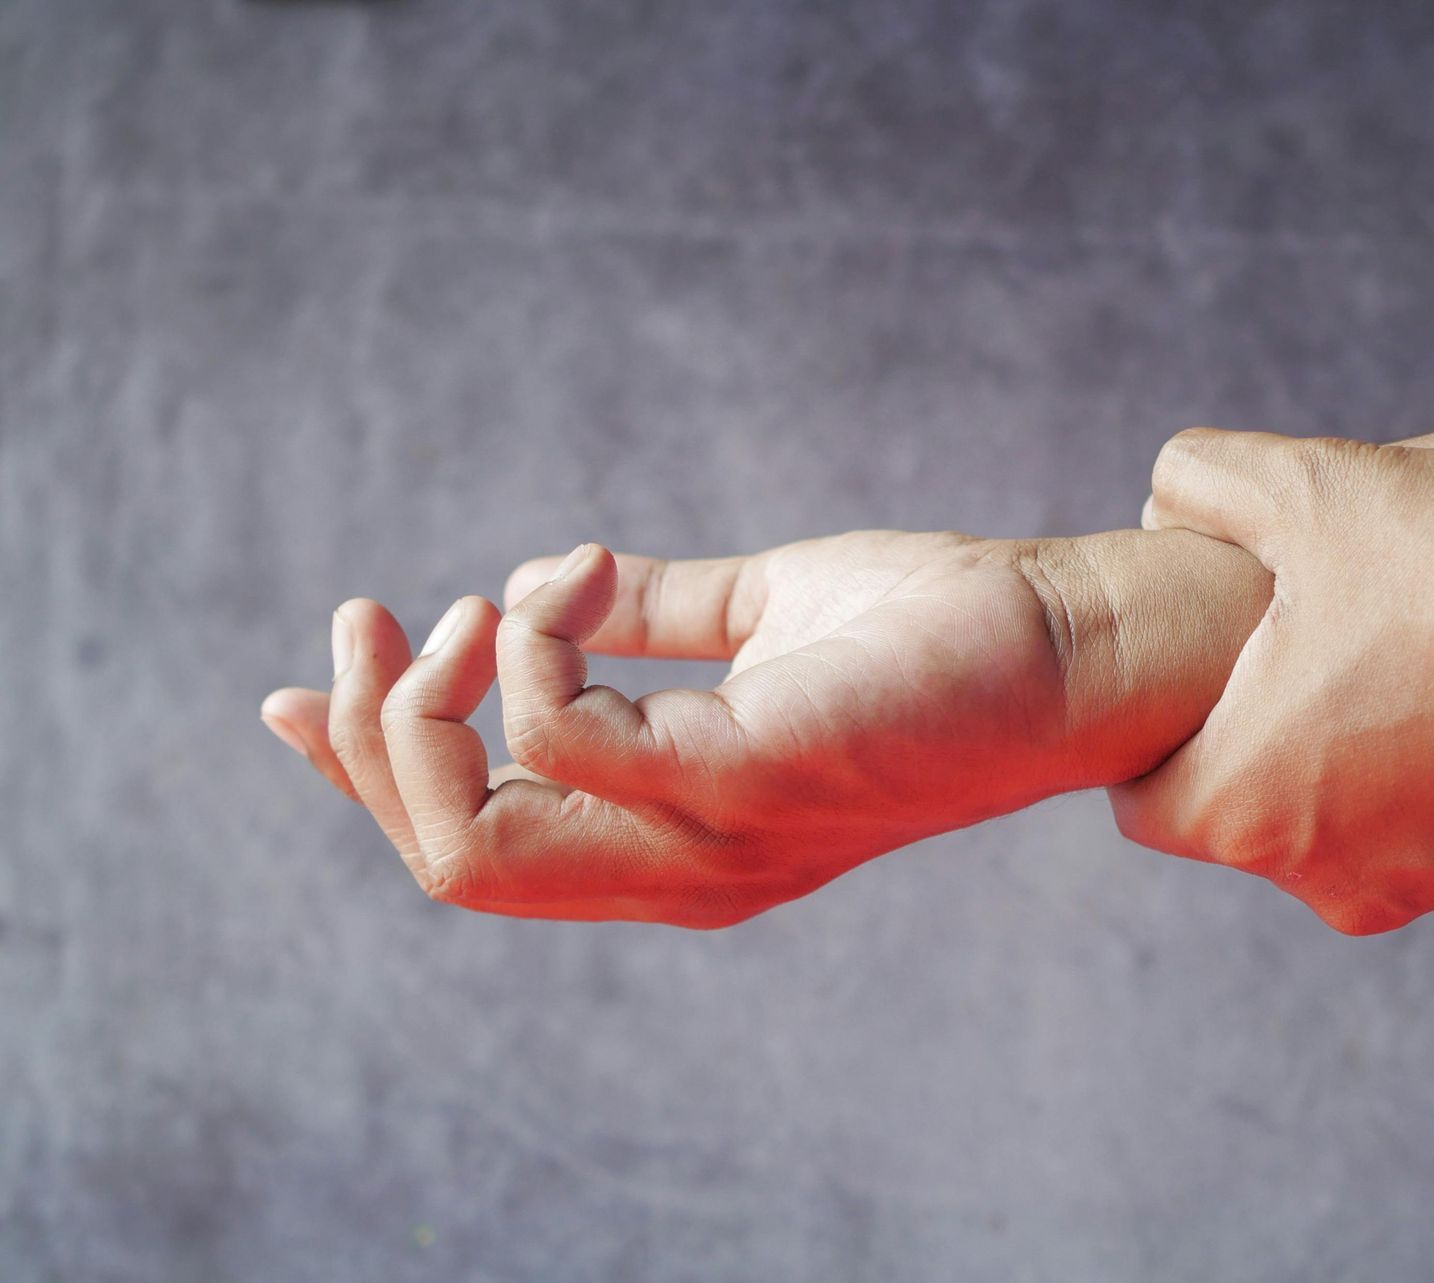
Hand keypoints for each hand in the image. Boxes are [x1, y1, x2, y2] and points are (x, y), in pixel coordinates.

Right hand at [260, 528, 1268, 925]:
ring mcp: (715, 839)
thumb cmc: (928, 632)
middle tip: (379, 616)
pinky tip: (581, 571)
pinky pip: (566, 735)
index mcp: (671, 837)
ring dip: (425, 704)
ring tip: (473, 604)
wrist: (1072, 638)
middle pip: (447, 858)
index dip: (366, 778)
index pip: (474, 848)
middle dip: (374, 740)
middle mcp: (682, 865)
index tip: (305, 686)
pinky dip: (536, 641)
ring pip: (473, 834)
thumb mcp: (753, 621)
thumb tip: (532, 585)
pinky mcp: (754, 778)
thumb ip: (647, 622)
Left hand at [1109, 429, 1433, 934]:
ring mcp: (1422, 883)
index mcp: (1241, 809)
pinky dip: (1432, 765)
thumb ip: (1199, 481)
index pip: (1140, 802)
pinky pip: (1431, 819)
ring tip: (1393, 645)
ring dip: (1346, 753)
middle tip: (1296, 639)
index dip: (1154, 730)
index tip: (1191, 669)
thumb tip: (1165, 494)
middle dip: (1253, 734)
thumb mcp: (1306, 488)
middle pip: (1243, 809)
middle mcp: (1322, 877)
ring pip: (1340, 818)